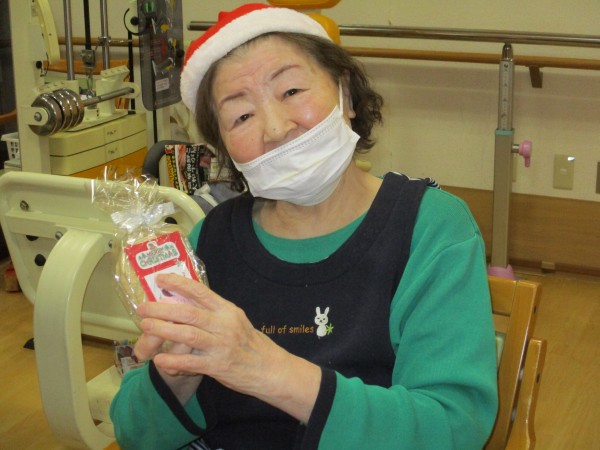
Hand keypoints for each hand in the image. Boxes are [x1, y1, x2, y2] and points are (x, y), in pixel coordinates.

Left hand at [135, 273, 321, 421]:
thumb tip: (185, 300)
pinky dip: (174, 360)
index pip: (201, 292)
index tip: (160, 279)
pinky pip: (192, 363)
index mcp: (227, 310)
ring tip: (145, 327)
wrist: (269, 368)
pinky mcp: (219, 366)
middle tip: (143, 308)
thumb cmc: (249, 343)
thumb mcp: (235, 320)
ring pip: (188, 335)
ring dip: (164, 330)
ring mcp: (221, 346)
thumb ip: (213, 312)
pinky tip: (159, 359)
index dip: (179, 284)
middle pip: (189, 313)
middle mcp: (224, 325)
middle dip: (162, 309)